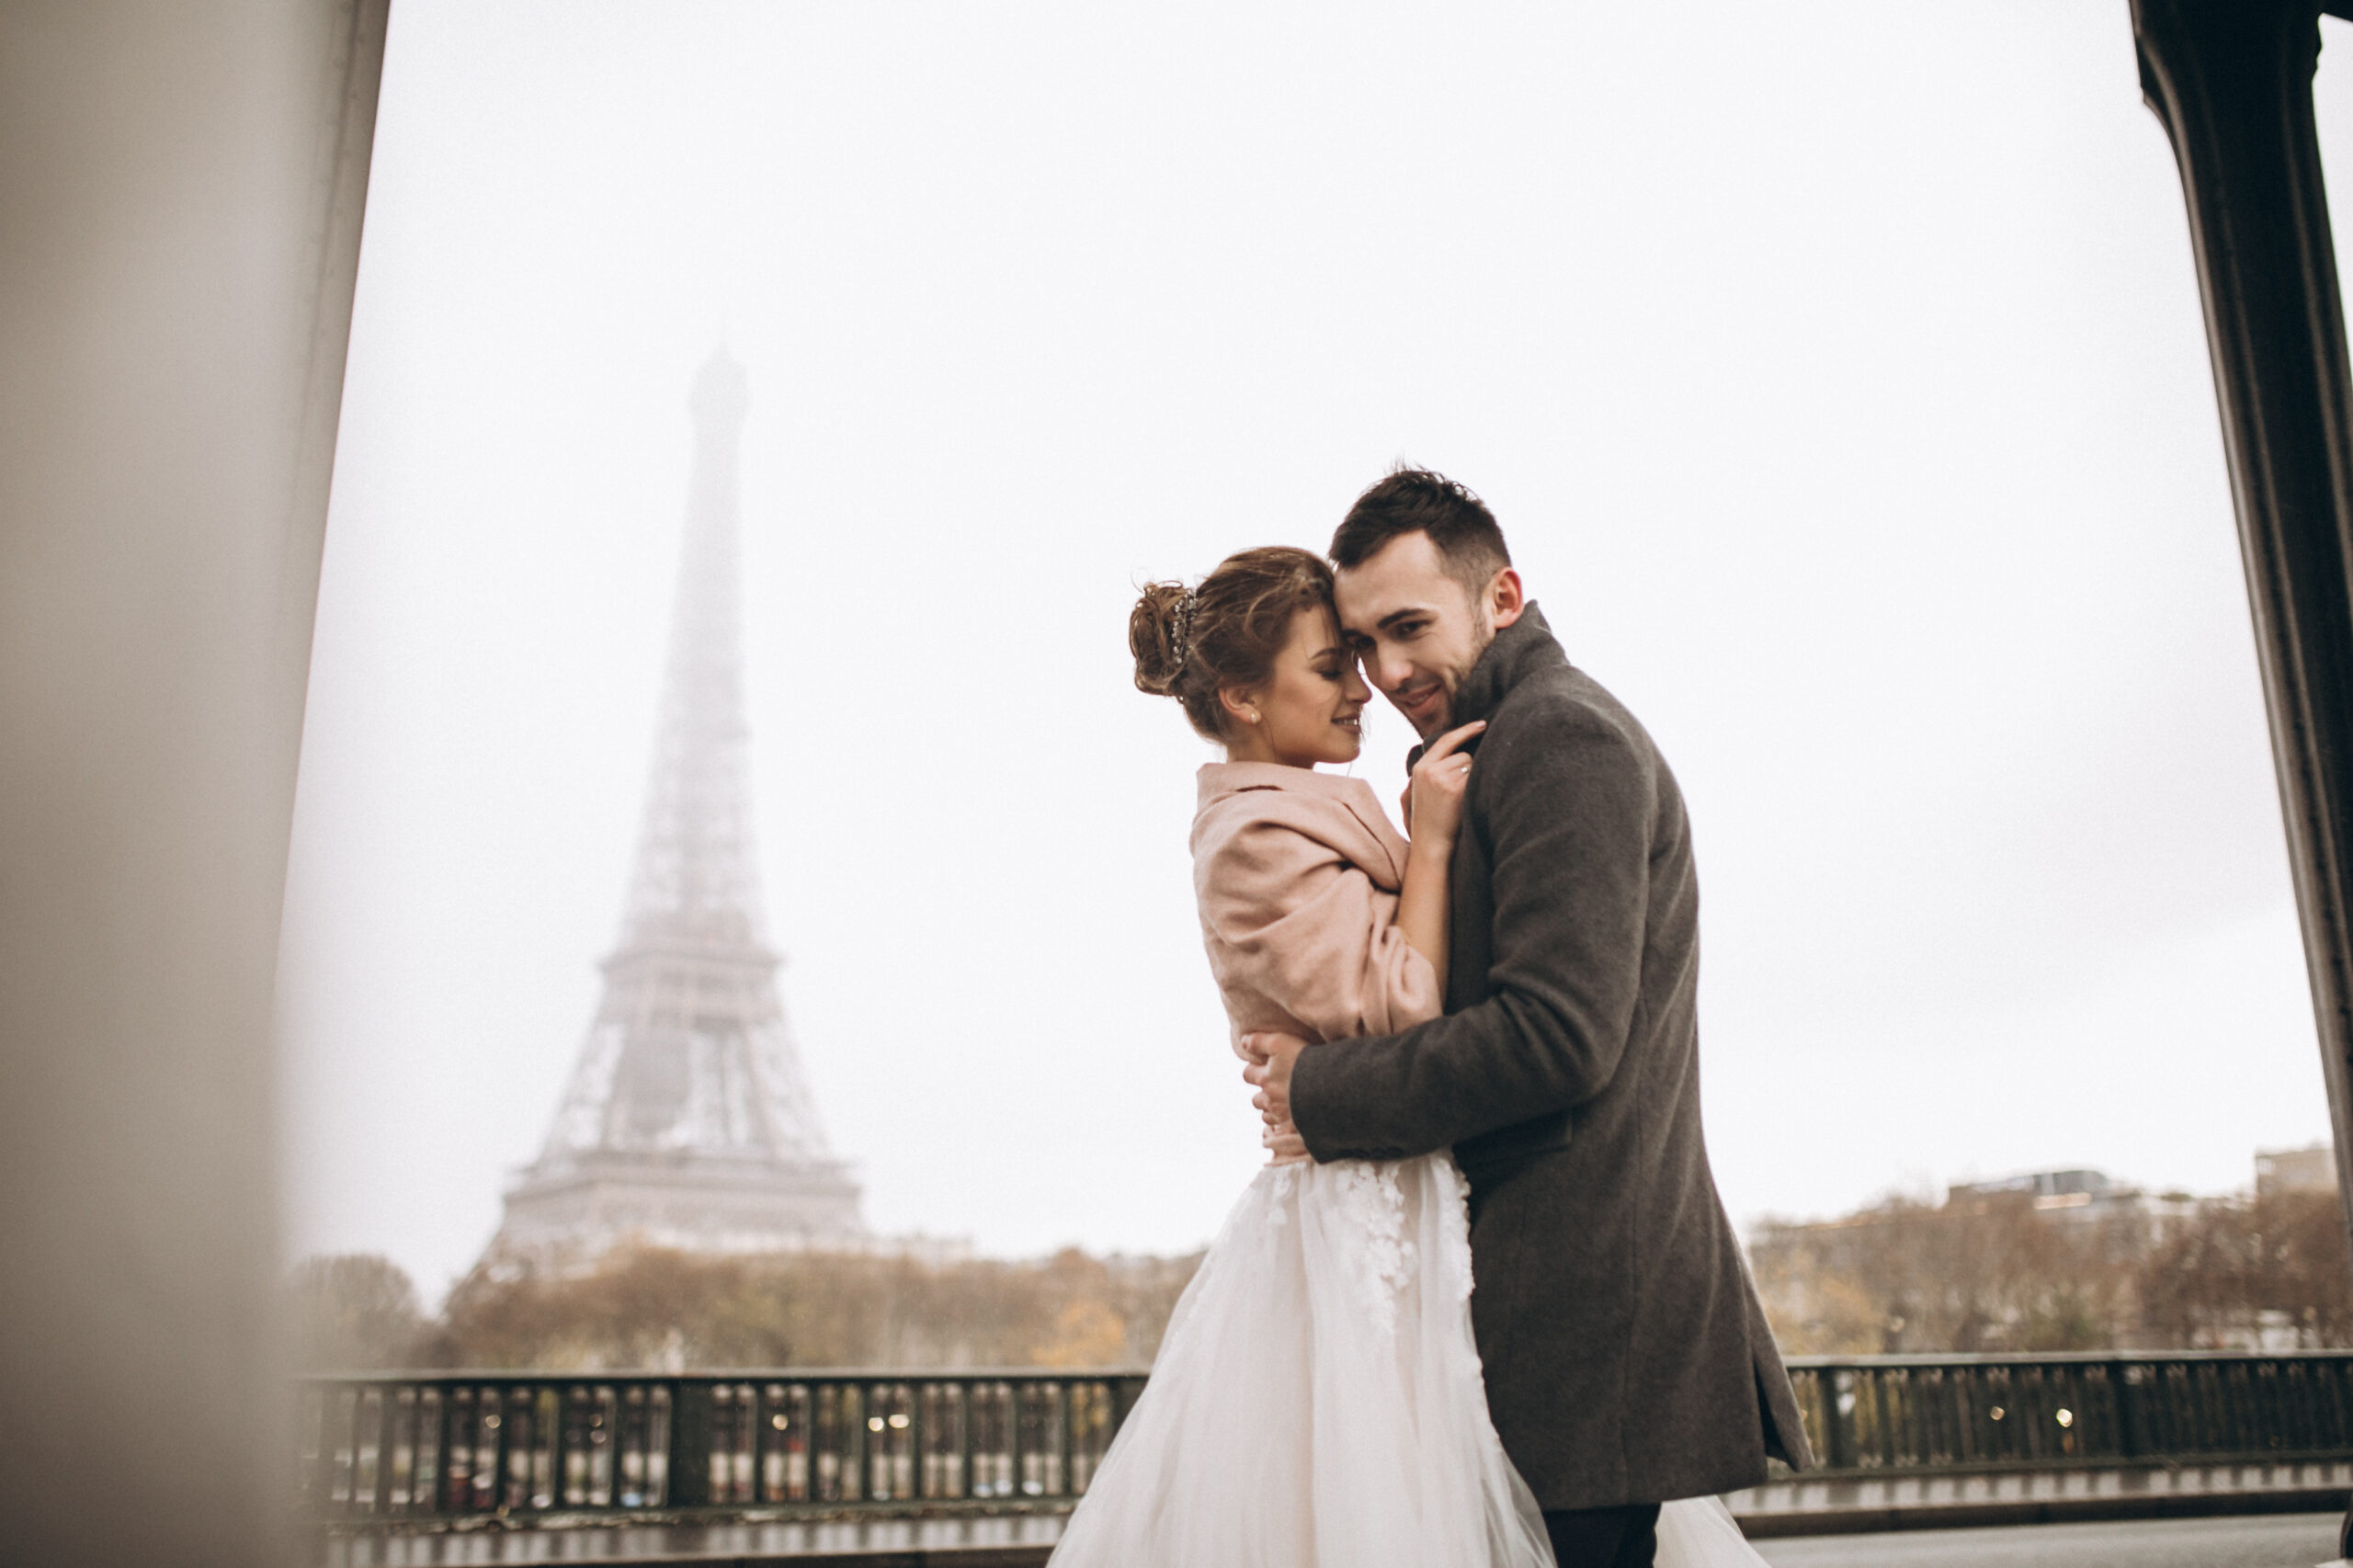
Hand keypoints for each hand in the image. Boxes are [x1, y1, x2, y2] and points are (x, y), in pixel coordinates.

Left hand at [1240, 1029, 1309, 1135]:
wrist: (1331, 1087)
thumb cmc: (1305, 1062)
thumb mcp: (1280, 1043)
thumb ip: (1258, 1042)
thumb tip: (1242, 1043)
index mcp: (1264, 1079)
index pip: (1248, 1075)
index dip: (1254, 1071)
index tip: (1265, 1068)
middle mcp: (1270, 1099)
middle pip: (1256, 1100)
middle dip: (1263, 1094)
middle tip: (1278, 1087)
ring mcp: (1282, 1115)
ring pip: (1267, 1116)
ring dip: (1273, 1110)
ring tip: (1287, 1103)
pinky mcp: (1295, 1127)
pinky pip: (1281, 1130)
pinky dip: (1284, 1124)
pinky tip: (1294, 1115)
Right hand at [1407, 720, 1485, 843]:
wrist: (1431, 844)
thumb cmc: (1430, 821)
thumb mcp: (1421, 790)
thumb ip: (1433, 770)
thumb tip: (1457, 754)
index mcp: (1419, 768)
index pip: (1446, 741)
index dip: (1466, 731)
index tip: (1482, 725)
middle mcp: (1428, 769)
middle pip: (1463, 755)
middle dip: (1468, 770)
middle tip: (1461, 792)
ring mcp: (1441, 778)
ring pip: (1470, 766)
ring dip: (1472, 780)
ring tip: (1461, 801)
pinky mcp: (1454, 788)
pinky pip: (1475, 777)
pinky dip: (1477, 787)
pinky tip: (1467, 802)